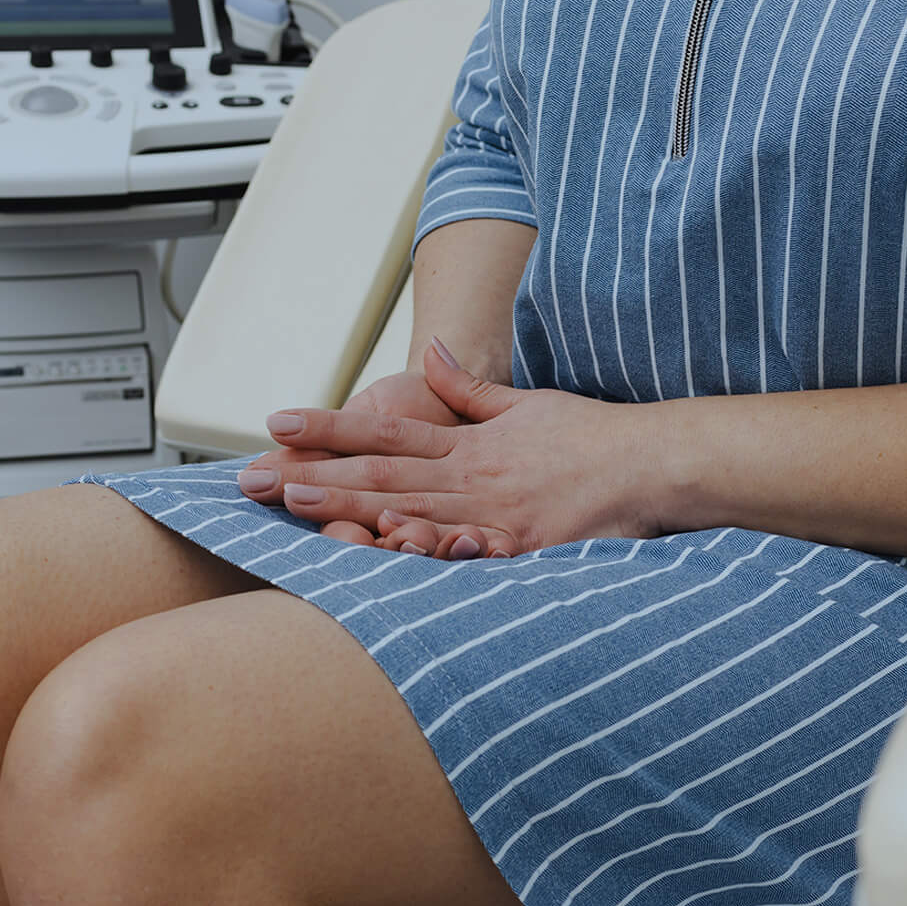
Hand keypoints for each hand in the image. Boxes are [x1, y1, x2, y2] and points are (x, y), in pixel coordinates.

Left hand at [241, 339, 658, 556]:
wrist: (652, 461)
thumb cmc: (591, 439)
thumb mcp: (524, 403)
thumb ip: (469, 390)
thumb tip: (430, 353)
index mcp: (466, 445)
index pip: (382, 434)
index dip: (327, 431)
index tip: (275, 426)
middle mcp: (470, 476)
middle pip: (378, 474)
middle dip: (313, 476)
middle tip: (254, 479)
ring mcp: (493, 513)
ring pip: (408, 508)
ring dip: (349, 509)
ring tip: (295, 506)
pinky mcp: (524, 545)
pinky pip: (467, 552)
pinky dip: (428, 549)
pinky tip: (387, 548)